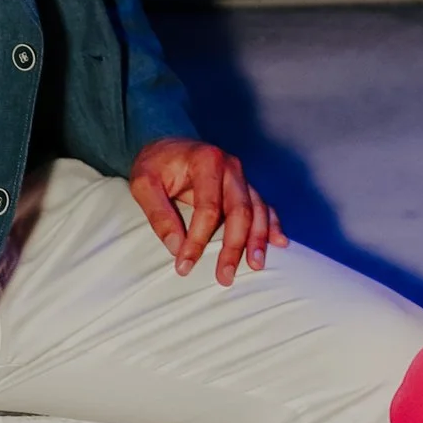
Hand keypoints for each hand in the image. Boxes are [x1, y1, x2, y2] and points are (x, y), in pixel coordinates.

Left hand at [129, 137, 286, 283]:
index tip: (184, 265)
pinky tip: (279, 242)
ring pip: (257, 209)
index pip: (208, 208)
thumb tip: (175, 247)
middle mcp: (230, 166)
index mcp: (206, 161)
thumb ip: (158, 214)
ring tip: (255, 265)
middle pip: (240, 210)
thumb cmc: (155, 165)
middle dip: (234, 246)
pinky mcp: (245, 186)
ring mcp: (241, 176)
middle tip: (225, 276)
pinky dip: (272, 224)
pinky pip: (264, 206)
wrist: (168, 146)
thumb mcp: (143, 184)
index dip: (198, 239)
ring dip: (258, 239)